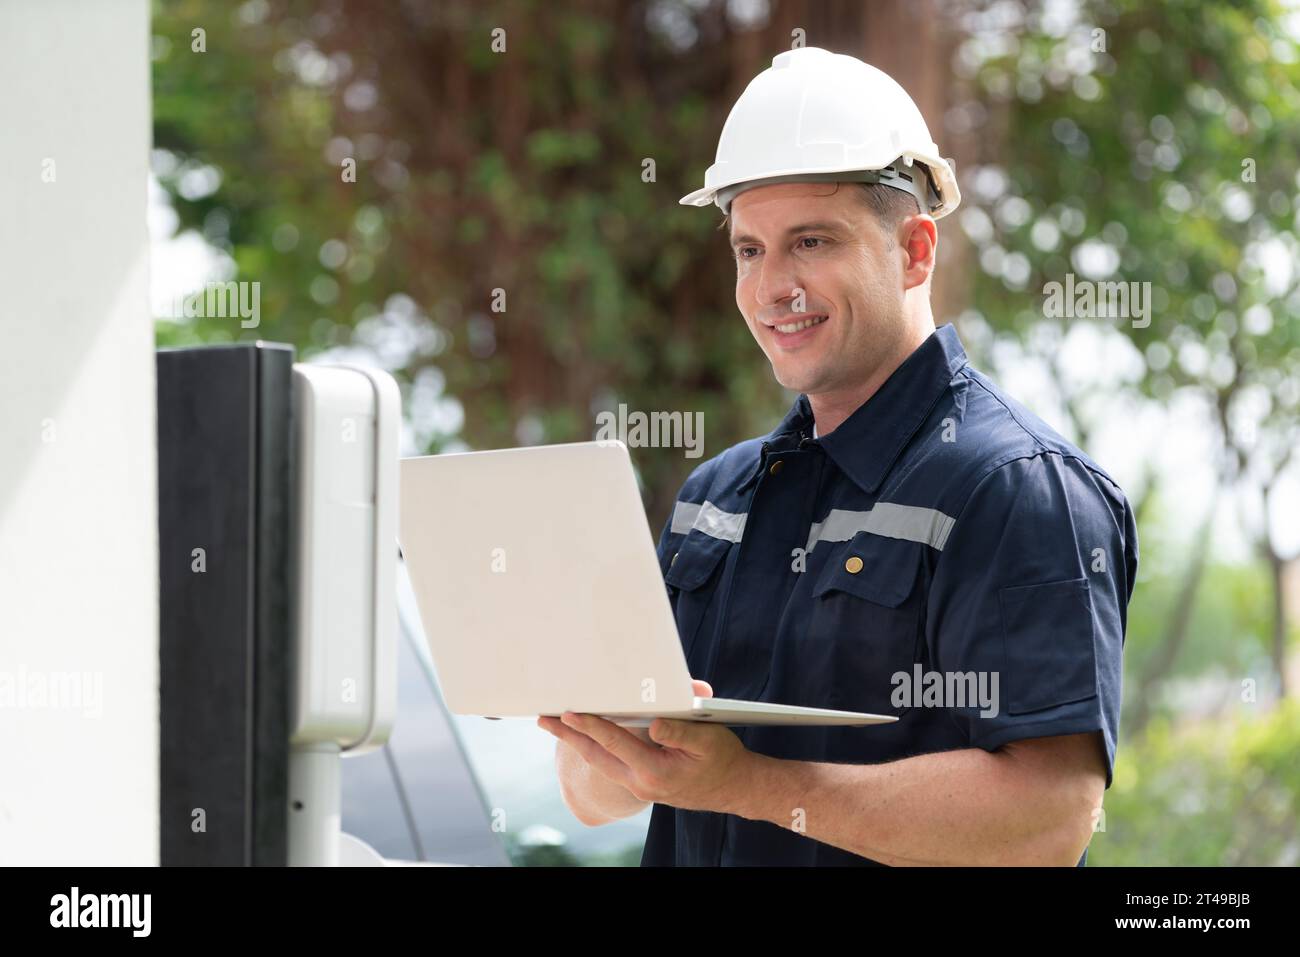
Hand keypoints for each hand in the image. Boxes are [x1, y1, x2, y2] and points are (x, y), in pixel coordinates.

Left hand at [537, 678, 753, 814]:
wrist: (734, 789)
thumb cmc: (723, 760)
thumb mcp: (708, 741)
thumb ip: (680, 733)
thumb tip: (654, 724)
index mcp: (654, 771)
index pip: (614, 742)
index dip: (591, 725)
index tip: (568, 713)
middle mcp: (640, 783)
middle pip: (596, 756)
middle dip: (568, 736)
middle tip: (543, 718)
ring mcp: (639, 786)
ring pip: (601, 762)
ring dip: (577, 743)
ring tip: (556, 726)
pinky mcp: (641, 783)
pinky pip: (611, 764)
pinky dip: (595, 749)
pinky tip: (586, 738)